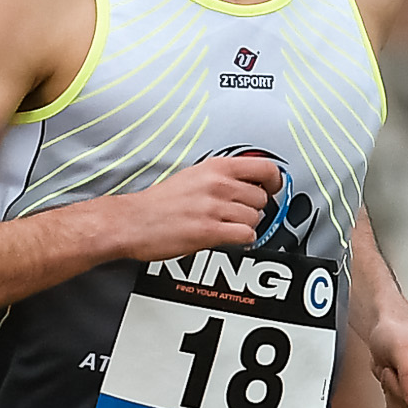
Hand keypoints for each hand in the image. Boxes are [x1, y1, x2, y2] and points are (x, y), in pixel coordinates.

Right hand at [116, 153, 282, 264]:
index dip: (275, 181)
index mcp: (215, 167)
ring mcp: (214, 208)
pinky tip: (229, 237)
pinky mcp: (209, 231)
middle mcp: (217, 185)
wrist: (132, 221)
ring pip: (255, 218)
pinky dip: (243, 240)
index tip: (273, 188)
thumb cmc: (158, 203)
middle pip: (262, 198)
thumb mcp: (193, 176)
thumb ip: (221, 176)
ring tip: (228, 226)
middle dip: (254, 208)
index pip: (264, 168)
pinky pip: (246, 235)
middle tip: (239, 213)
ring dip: (246, 226)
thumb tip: (247, 182)